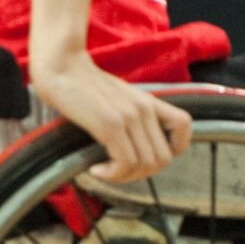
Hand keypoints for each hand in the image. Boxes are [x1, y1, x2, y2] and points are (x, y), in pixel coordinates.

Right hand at [31, 50, 191, 182]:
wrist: (61, 66)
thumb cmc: (80, 84)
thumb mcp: (116, 97)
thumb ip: (130, 115)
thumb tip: (130, 146)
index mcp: (147, 102)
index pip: (183, 125)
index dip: (174, 147)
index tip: (146, 154)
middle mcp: (144, 109)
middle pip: (163, 158)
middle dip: (141, 173)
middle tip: (117, 170)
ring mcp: (129, 117)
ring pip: (145, 165)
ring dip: (124, 177)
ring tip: (105, 171)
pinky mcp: (111, 124)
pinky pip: (126, 163)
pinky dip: (113, 174)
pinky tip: (96, 169)